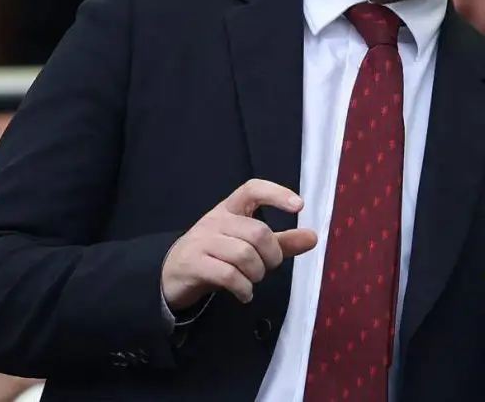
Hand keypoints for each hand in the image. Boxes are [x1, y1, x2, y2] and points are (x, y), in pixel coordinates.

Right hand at [161, 179, 317, 310]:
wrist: (171, 274)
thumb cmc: (215, 254)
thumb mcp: (248, 245)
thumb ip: (281, 241)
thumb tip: (314, 237)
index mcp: (230, 209)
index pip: (252, 189)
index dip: (276, 193)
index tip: (299, 206)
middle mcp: (215, 220)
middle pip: (257, 232)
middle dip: (272, 255)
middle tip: (269, 268)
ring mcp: (202, 241)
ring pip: (243, 254)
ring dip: (257, 273)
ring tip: (253, 281)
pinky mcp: (193, 264)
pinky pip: (227, 274)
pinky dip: (243, 288)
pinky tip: (245, 294)